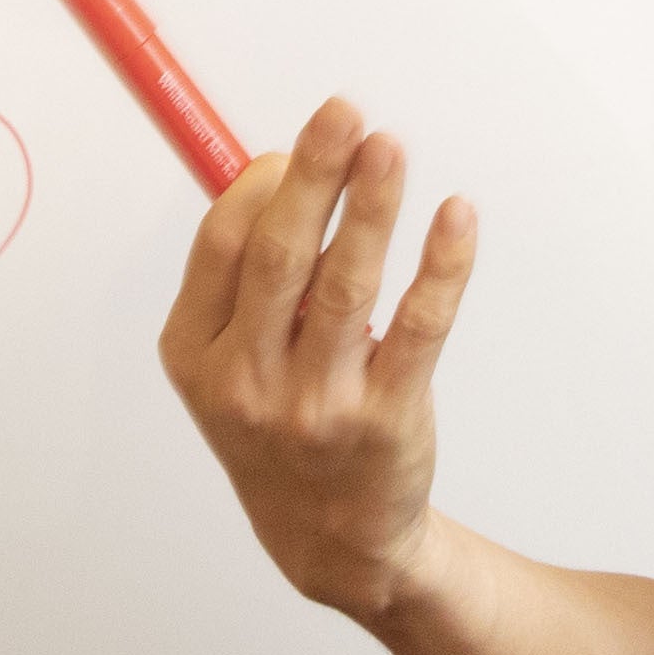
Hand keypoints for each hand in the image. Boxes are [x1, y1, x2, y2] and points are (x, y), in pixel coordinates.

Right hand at [159, 95, 479, 623]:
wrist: (334, 540)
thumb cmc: (283, 427)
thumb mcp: (232, 364)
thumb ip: (246, 279)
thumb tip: (286, 167)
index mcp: (198, 356)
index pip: (222, 249)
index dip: (261, 187)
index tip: (295, 149)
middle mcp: (248, 383)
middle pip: (278, 258)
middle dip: (311, 177)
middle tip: (342, 114)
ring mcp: (317, 406)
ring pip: (345, 287)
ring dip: (370, 208)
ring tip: (389, 147)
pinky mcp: (387, 420)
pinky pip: (418, 328)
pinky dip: (440, 267)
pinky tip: (456, 218)